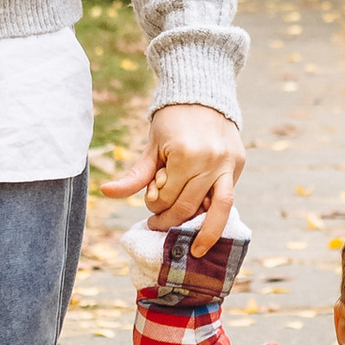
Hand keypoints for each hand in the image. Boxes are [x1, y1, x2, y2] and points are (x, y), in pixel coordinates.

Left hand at [101, 101, 242, 242]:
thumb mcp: (151, 147)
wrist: (201, 93)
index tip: (150, 202)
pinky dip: (218, 213)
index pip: (167, 198)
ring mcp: (227, 162)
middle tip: (159, 226)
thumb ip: (135, 176)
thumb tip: (106, 192)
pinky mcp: (238, 162)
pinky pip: (228, 195)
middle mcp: (209, 160)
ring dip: (207, 233)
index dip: (154, 205)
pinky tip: (208, 225)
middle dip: (171, 220)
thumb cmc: (171, 121)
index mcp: (184, 155)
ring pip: (219, 208)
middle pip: (188, 206)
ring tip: (197, 251)